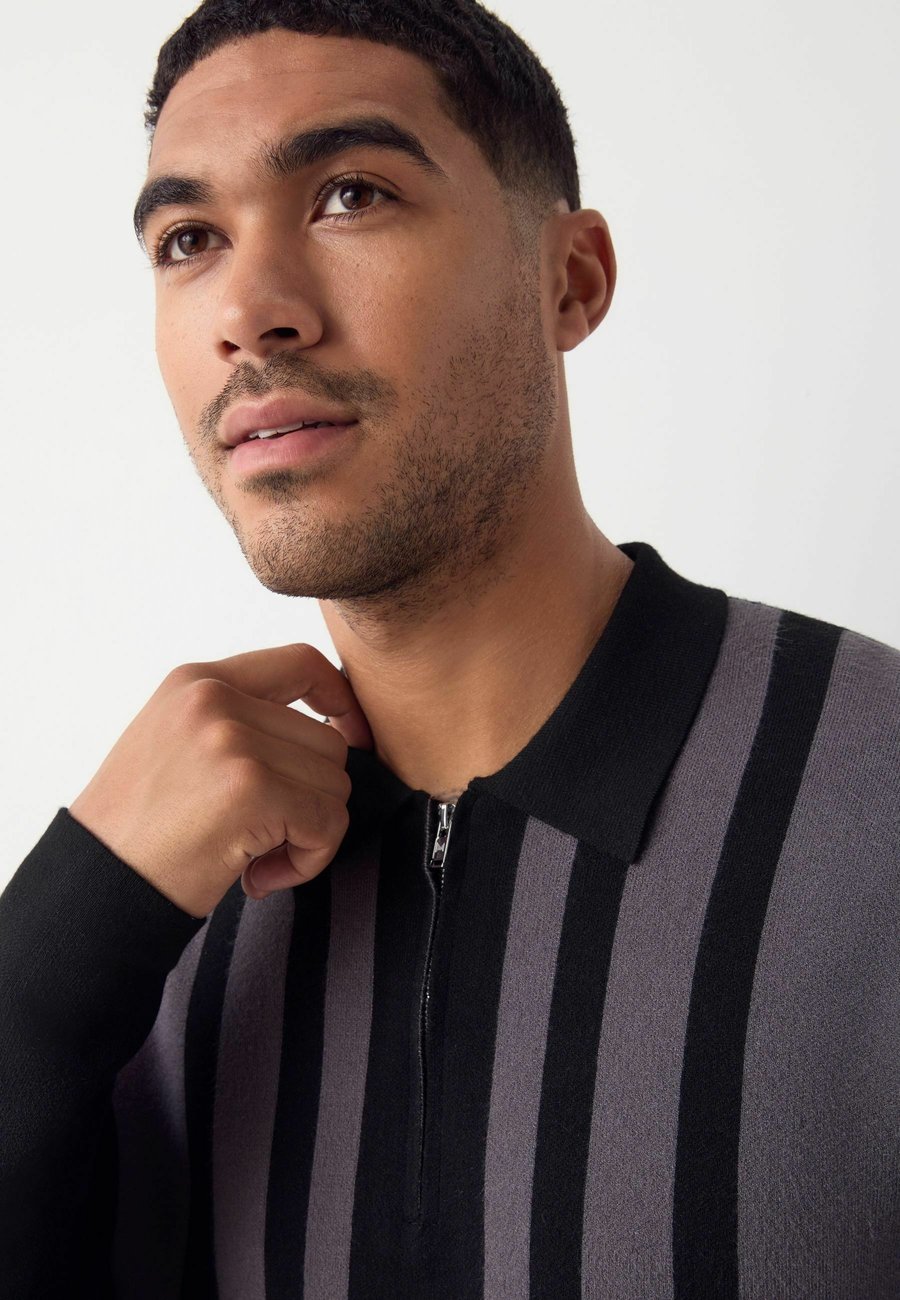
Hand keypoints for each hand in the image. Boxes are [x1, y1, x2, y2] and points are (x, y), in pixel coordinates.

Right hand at [67, 644, 372, 917]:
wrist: (96, 887)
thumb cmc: (141, 831)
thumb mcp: (178, 743)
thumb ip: (243, 722)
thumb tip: (335, 728)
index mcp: (197, 680)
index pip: (301, 662)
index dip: (340, 699)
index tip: (351, 737)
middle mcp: (215, 699)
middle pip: (327, 741)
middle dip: (311, 798)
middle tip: (264, 839)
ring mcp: (233, 741)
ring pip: (334, 784)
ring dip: (308, 834)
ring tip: (254, 858)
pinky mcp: (252, 789)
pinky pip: (327, 822)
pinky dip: (309, 859)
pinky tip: (259, 876)